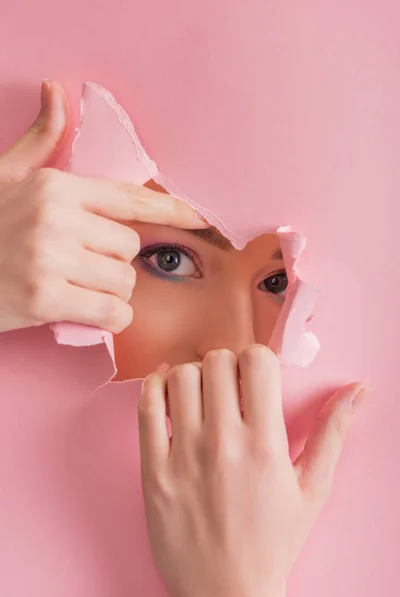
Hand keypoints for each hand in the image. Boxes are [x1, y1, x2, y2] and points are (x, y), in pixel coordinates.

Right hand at [0, 80, 206, 333]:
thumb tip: (57, 90)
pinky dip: (107, 318)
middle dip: (114, 263)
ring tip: (77, 289)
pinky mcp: (44, 298)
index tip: (201, 219)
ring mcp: (50, 258)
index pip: (130, 199)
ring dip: (110, 293)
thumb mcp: (5, 174)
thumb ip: (40, 139)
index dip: (172, 209)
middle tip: (82, 267)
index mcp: (56, 185)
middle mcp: (57, 217)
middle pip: (130, 248)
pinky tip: (82, 312)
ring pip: (124, 282)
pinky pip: (112, 313)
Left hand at [138, 345, 368, 596]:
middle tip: (226, 383)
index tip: (254, 375)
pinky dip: (153, 388)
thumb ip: (333, 432)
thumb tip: (357, 389)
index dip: (257, 358)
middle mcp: (223, 444)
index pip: (256, 361)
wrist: (226, 595)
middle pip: (216, 361)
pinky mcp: (153, 472)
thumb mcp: (312, 489)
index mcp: (266, 444)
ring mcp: (183, 456)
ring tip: (198, 393)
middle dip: (225, 364)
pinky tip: (166, 391)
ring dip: (190, 375)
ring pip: (179, 377)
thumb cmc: (273, 543)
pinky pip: (146, 408)